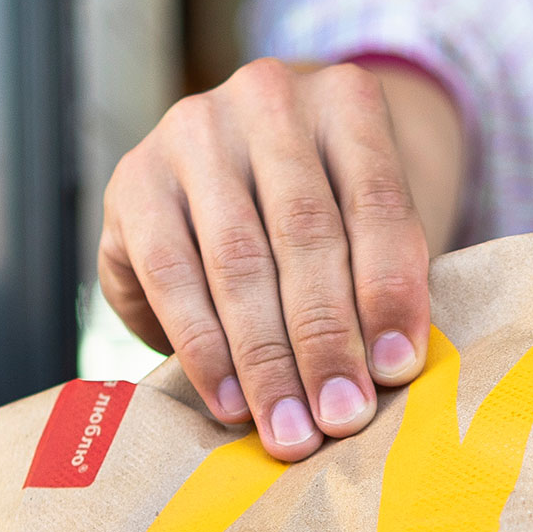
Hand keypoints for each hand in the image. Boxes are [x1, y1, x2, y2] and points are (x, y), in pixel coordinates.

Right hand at [97, 58, 460, 460]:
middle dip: (325, 341)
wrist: (246, 169)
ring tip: (288, 430)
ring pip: (237, 262)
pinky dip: (203, 349)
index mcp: (348, 103)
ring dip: (266, 360)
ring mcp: (193, 133)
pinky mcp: (136, 181)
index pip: (378, 204)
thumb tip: (385, 376)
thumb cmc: (331, 215)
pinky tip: (230, 403)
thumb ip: (382, 284)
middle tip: (340, 418)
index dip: (390, 293)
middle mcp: (268, 101)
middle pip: (305, 235)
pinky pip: (170, 276)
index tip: (397, 371)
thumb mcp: (368, 230)